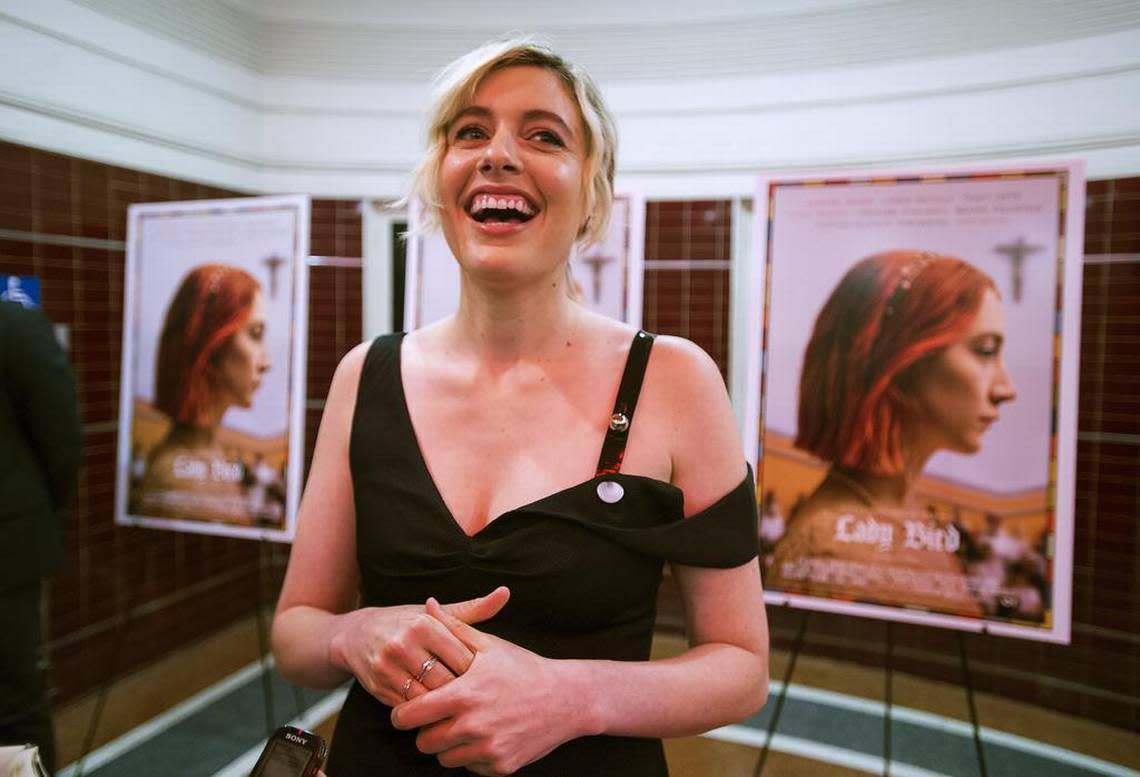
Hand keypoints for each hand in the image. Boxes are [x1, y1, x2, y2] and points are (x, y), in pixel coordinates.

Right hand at [328, 587, 509, 706]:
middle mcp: (403, 643)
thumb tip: (505, 592)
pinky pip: (409, 707)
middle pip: (446, 680)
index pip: (462, 658)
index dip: (476, 672)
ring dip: (442, 705)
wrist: (356, 636)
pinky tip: (434, 709)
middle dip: (461, 691)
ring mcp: (387, 667)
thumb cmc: (406, 623)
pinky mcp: (377, 687)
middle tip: (475, 698)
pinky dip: (423, 711)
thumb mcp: (435, 615)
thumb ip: (472, 609)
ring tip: (457, 706)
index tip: (483, 678)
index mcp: (423, 623)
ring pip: (427, 697)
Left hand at [391, 598, 587, 775]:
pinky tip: (485, 736)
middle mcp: (473, 726)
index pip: (409, 716)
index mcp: (463, 695)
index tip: (409, 709)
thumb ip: (454, 627)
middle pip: (423, 742)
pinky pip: (471, 768)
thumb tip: (428, 604)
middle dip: (426, 731)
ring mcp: (488, 749)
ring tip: (463, 725)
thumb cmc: (524, 668)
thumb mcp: (490, 645)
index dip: (403, 713)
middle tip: (439, 718)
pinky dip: (472, 756)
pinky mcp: (501, 766)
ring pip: (445, 759)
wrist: (566, 699)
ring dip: (448, 745)